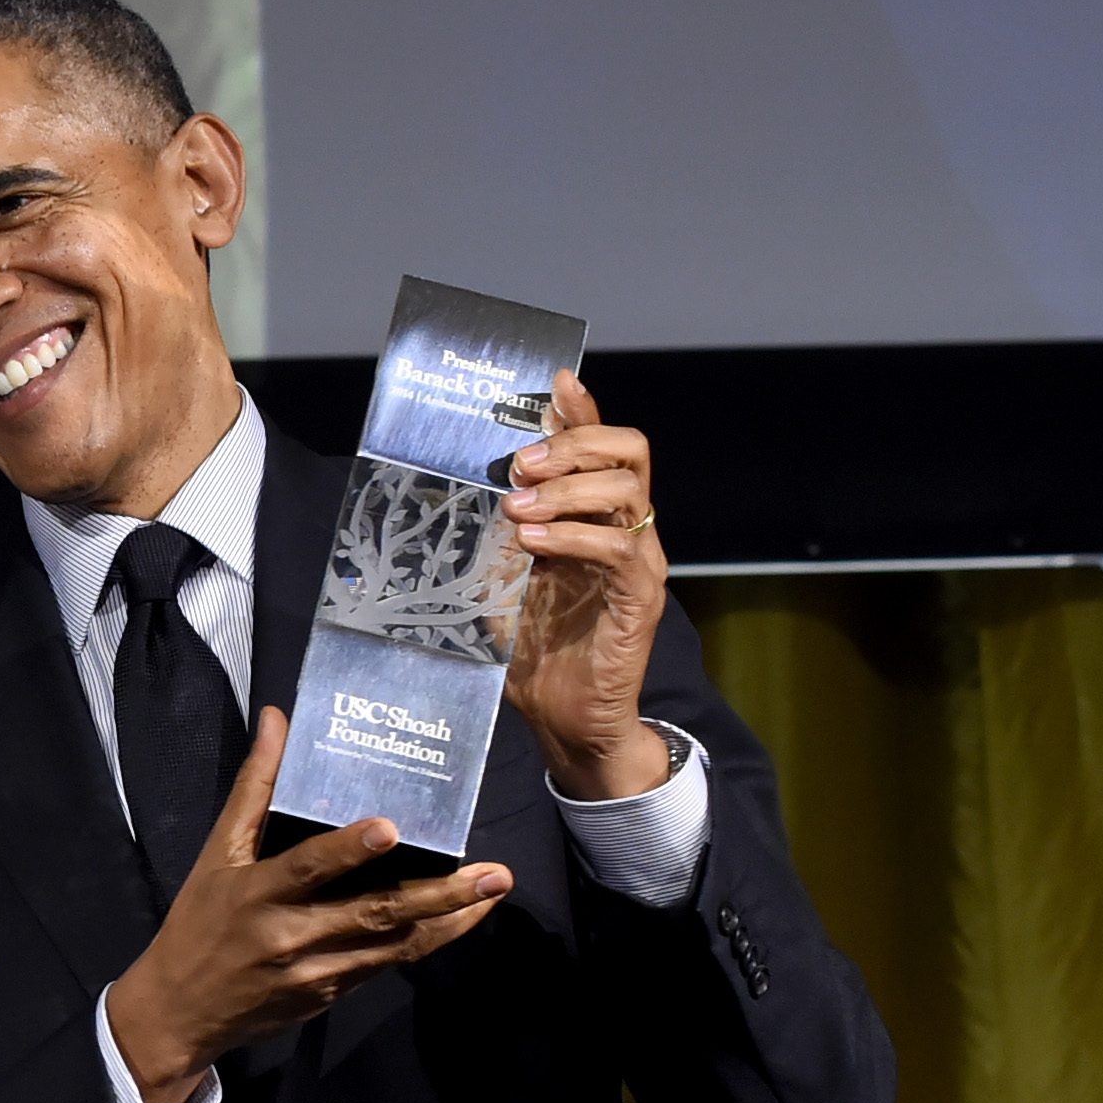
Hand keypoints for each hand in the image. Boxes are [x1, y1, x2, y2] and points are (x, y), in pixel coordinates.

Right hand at [104, 707, 511, 1102]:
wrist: (181, 1014)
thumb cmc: (198, 924)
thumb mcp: (216, 856)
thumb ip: (253, 789)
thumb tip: (277, 720)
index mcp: (258, 895)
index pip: (307, 868)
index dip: (347, 849)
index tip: (389, 828)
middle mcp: (292, 936)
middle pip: (373, 913)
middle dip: (437, 894)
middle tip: (491, 874)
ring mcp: (317, 972)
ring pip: (392, 945)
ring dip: (448, 920)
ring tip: (493, 892)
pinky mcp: (331, 995)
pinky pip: (384, 965)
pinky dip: (425, 941)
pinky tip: (460, 920)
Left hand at [501, 368, 670, 800]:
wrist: (564, 719)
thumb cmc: (534, 651)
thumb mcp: (502, 579)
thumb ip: (497, 534)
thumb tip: (462, 491)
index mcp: (595, 516)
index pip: (602, 445)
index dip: (582, 409)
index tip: (552, 384)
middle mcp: (625, 529)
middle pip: (627, 450)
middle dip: (572, 442)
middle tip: (518, 464)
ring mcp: (638, 561)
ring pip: (627, 488)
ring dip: (567, 486)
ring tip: (518, 506)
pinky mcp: (639, 598)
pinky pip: (619, 548)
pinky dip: (574, 535)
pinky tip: (535, 541)